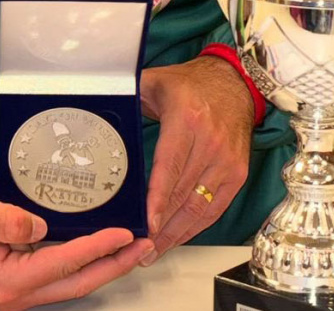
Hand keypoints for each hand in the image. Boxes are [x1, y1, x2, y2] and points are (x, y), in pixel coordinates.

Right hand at [0, 185, 154, 309]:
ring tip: (134, 247)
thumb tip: (41, 227)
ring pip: (74, 283)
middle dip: (116, 264)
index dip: (98, 247)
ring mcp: (20, 292)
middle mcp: (18, 294)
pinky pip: (62, 276)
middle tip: (146, 244)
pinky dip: (86, 262)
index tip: (125, 232)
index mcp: (8, 280)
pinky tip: (101, 247)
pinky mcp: (21, 283)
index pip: (65, 262)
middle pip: (79, 283)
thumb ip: (6, 218)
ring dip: (106, 266)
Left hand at [139, 56, 253, 264]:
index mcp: (186, 119)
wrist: (235, 82)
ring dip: (176, 233)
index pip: (170, 167)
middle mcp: (210, 143)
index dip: (157, 199)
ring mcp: (226, 161)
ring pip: (200, 206)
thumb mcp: (155, 82)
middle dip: (161, 225)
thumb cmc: (191, 84)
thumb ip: (128, 95)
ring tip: (153, 251)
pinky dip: (196, 226)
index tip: (146, 223)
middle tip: (138, 246)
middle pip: (183, 193)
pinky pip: (216, 207)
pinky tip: (177, 238)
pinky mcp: (237, 173)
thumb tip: (96, 106)